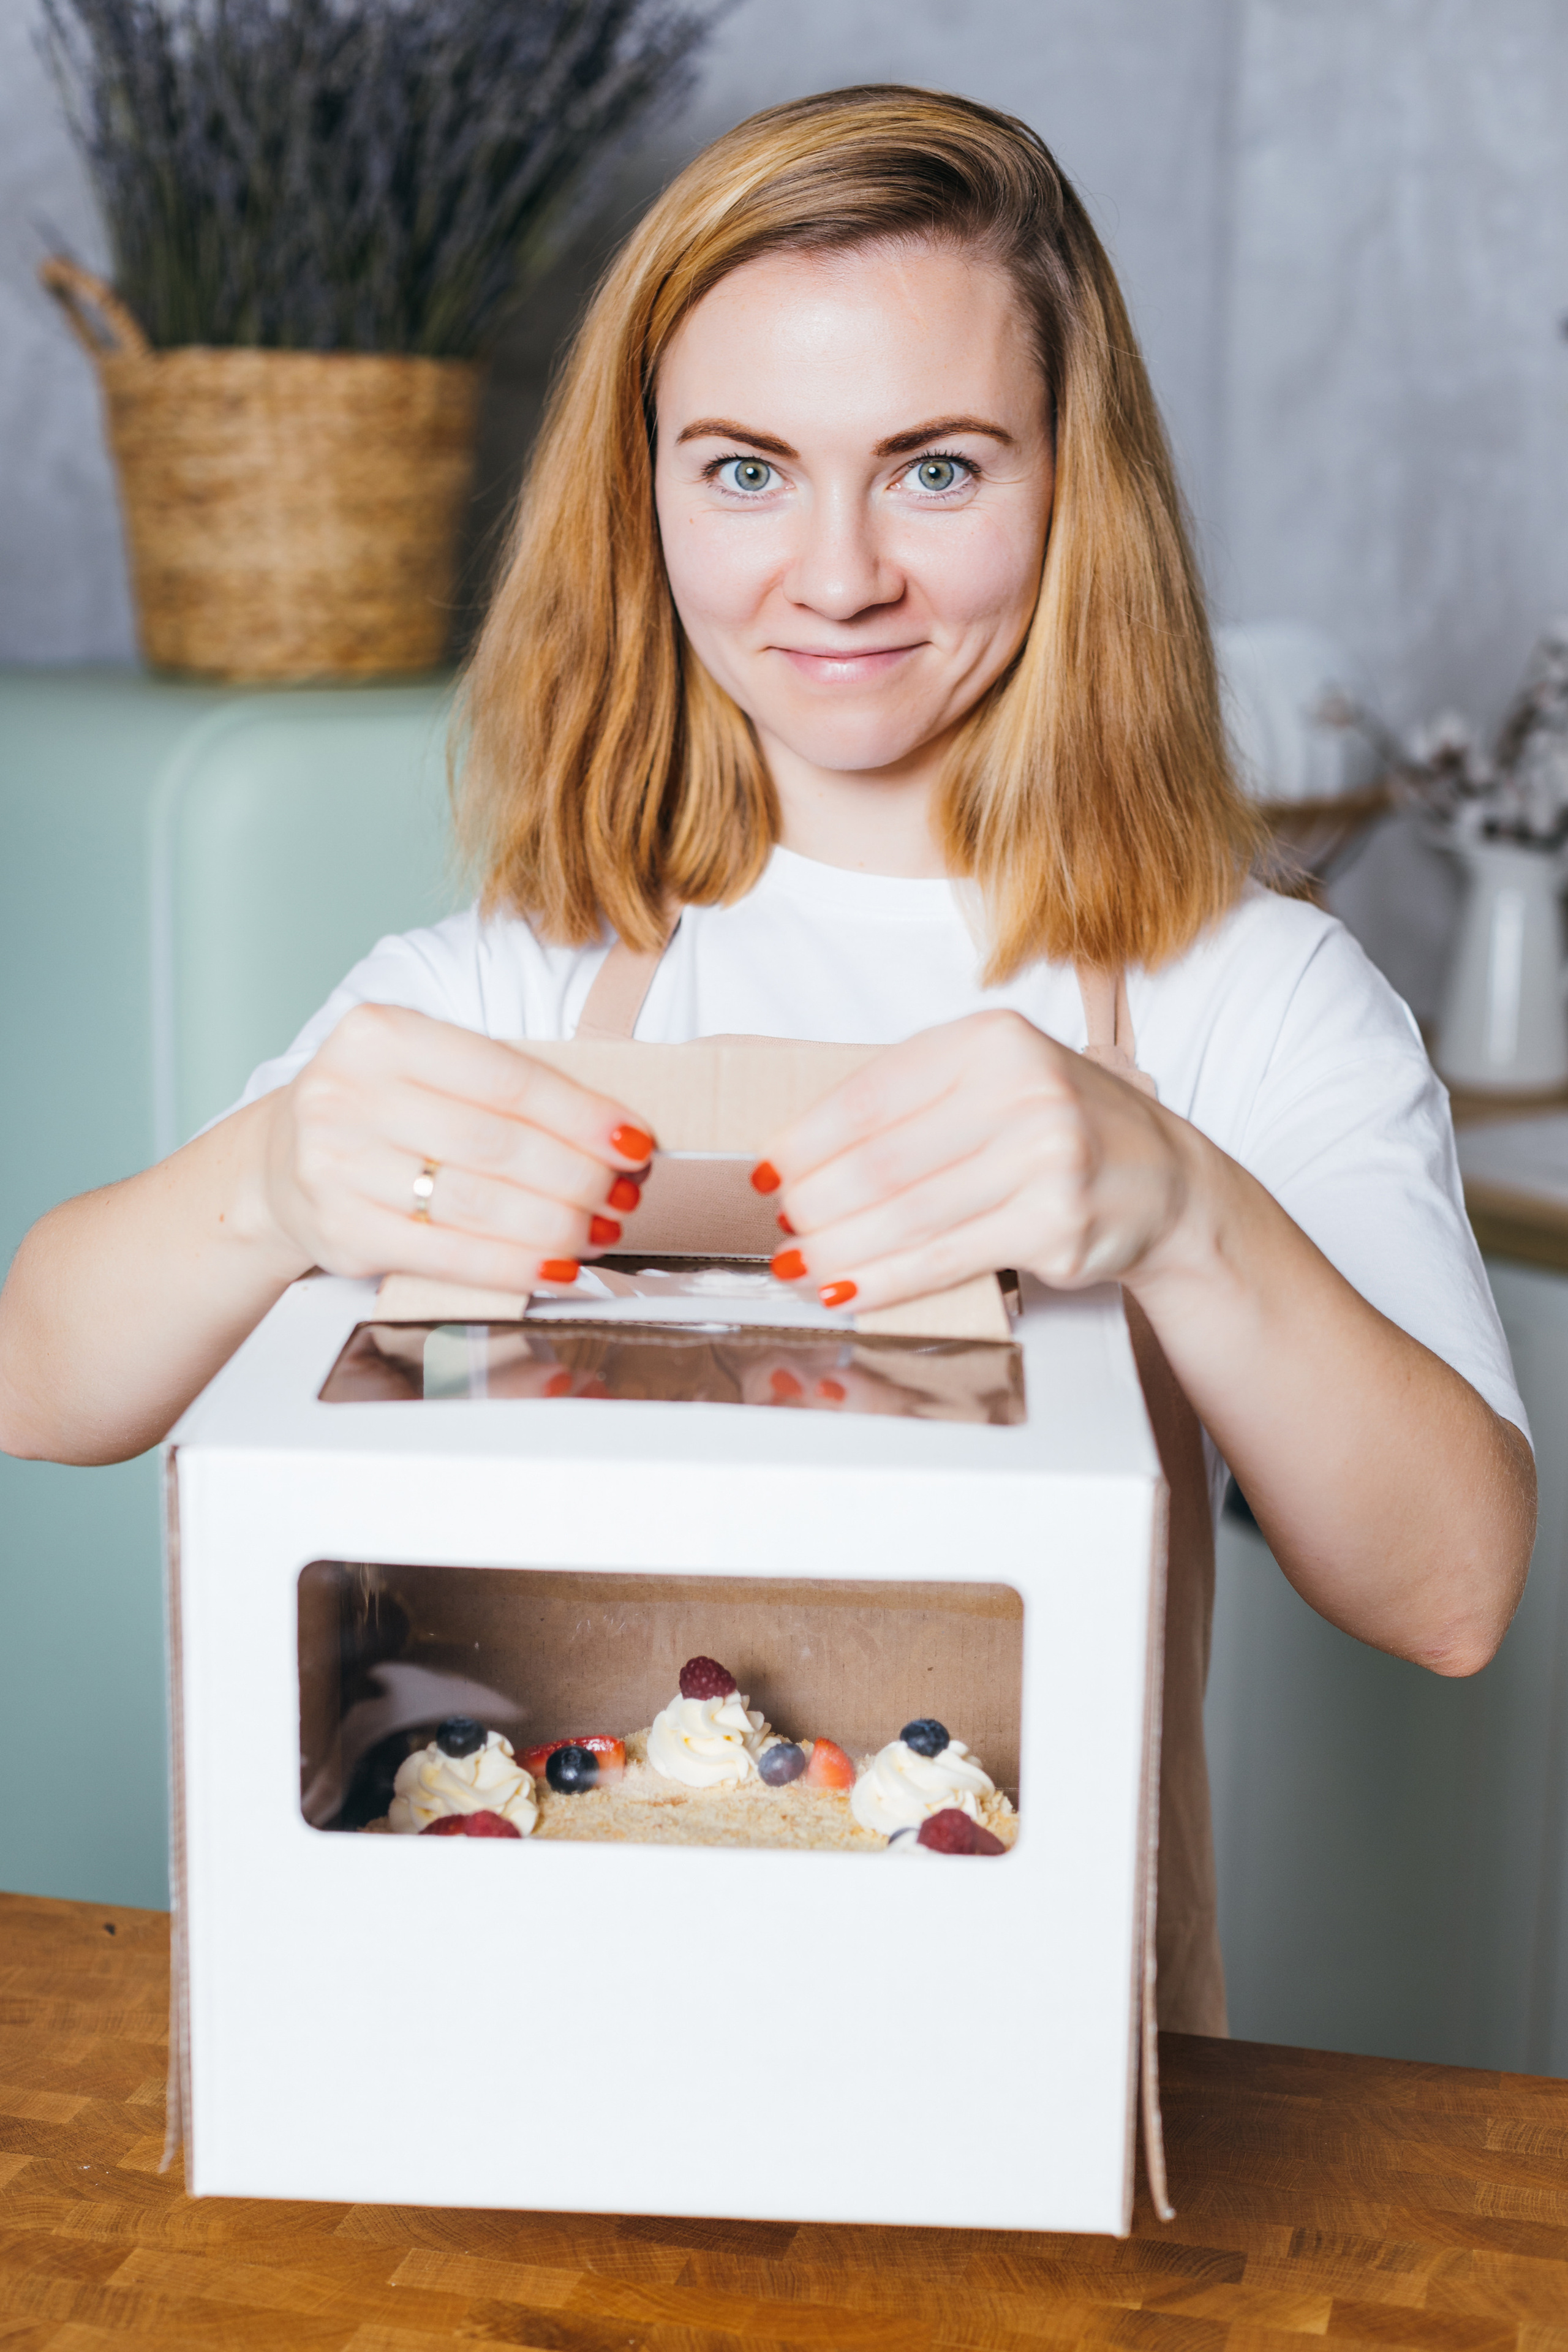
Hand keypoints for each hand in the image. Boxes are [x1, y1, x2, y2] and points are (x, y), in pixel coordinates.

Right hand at [256, 1004, 655, 1293]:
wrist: (280, 1162)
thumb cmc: (381, 1110)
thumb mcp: (425, 1067)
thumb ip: (502, 1088)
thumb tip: (611, 1135)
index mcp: (378, 1034)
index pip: (505, 1078)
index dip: (581, 1115)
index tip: (634, 1140)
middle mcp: (346, 1094)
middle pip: (496, 1144)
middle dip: (578, 1175)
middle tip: (624, 1192)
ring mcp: (336, 1166)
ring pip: (477, 1203)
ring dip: (556, 1224)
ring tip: (600, 1228)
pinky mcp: (341, 1231)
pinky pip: (448, 1255)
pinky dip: (513, 1265)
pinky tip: (554, 1266)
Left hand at [757, 1010, 1198, 1310]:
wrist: (1164, 1181)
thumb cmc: (1060, 1128)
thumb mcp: (996, 1080)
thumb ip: (913, 1101)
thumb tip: (804, 1156)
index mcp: (993, 1041)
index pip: (871, 1097)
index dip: (805, 1141)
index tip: (766, 1172)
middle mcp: (1024, 1092)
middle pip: (881, 1163)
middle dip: (814, 1205)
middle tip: (781, 1227)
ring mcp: (1047, 1160)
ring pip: (908, 1218)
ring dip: (838, 1250)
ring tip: (796, 1266)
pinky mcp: (1057, 1226)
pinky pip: (944, 1259)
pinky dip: (885, 1281)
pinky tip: (847, 1290)